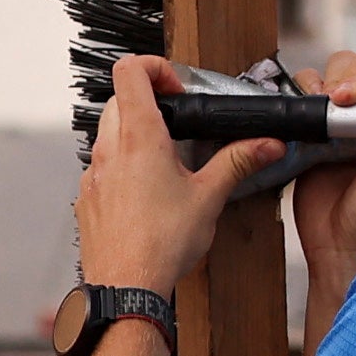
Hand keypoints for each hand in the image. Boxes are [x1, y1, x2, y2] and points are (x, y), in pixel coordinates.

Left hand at [76, 54, 282, 298]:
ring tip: (165, 165)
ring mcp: (94, 174)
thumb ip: (237, 163)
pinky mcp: (88, 198)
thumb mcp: (209, 198)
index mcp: (140, 137)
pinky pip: (102, 169)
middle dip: (148, 104)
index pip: (130, 70)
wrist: (126, 287)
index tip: (177, 90)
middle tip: (176, 125)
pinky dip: (122, 169)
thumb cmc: (161, 245)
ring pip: (108, 134)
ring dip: (135, 137)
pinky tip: (146, 198)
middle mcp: (110, 149)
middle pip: (119, 100)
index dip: (155, 67)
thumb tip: (267, 145)